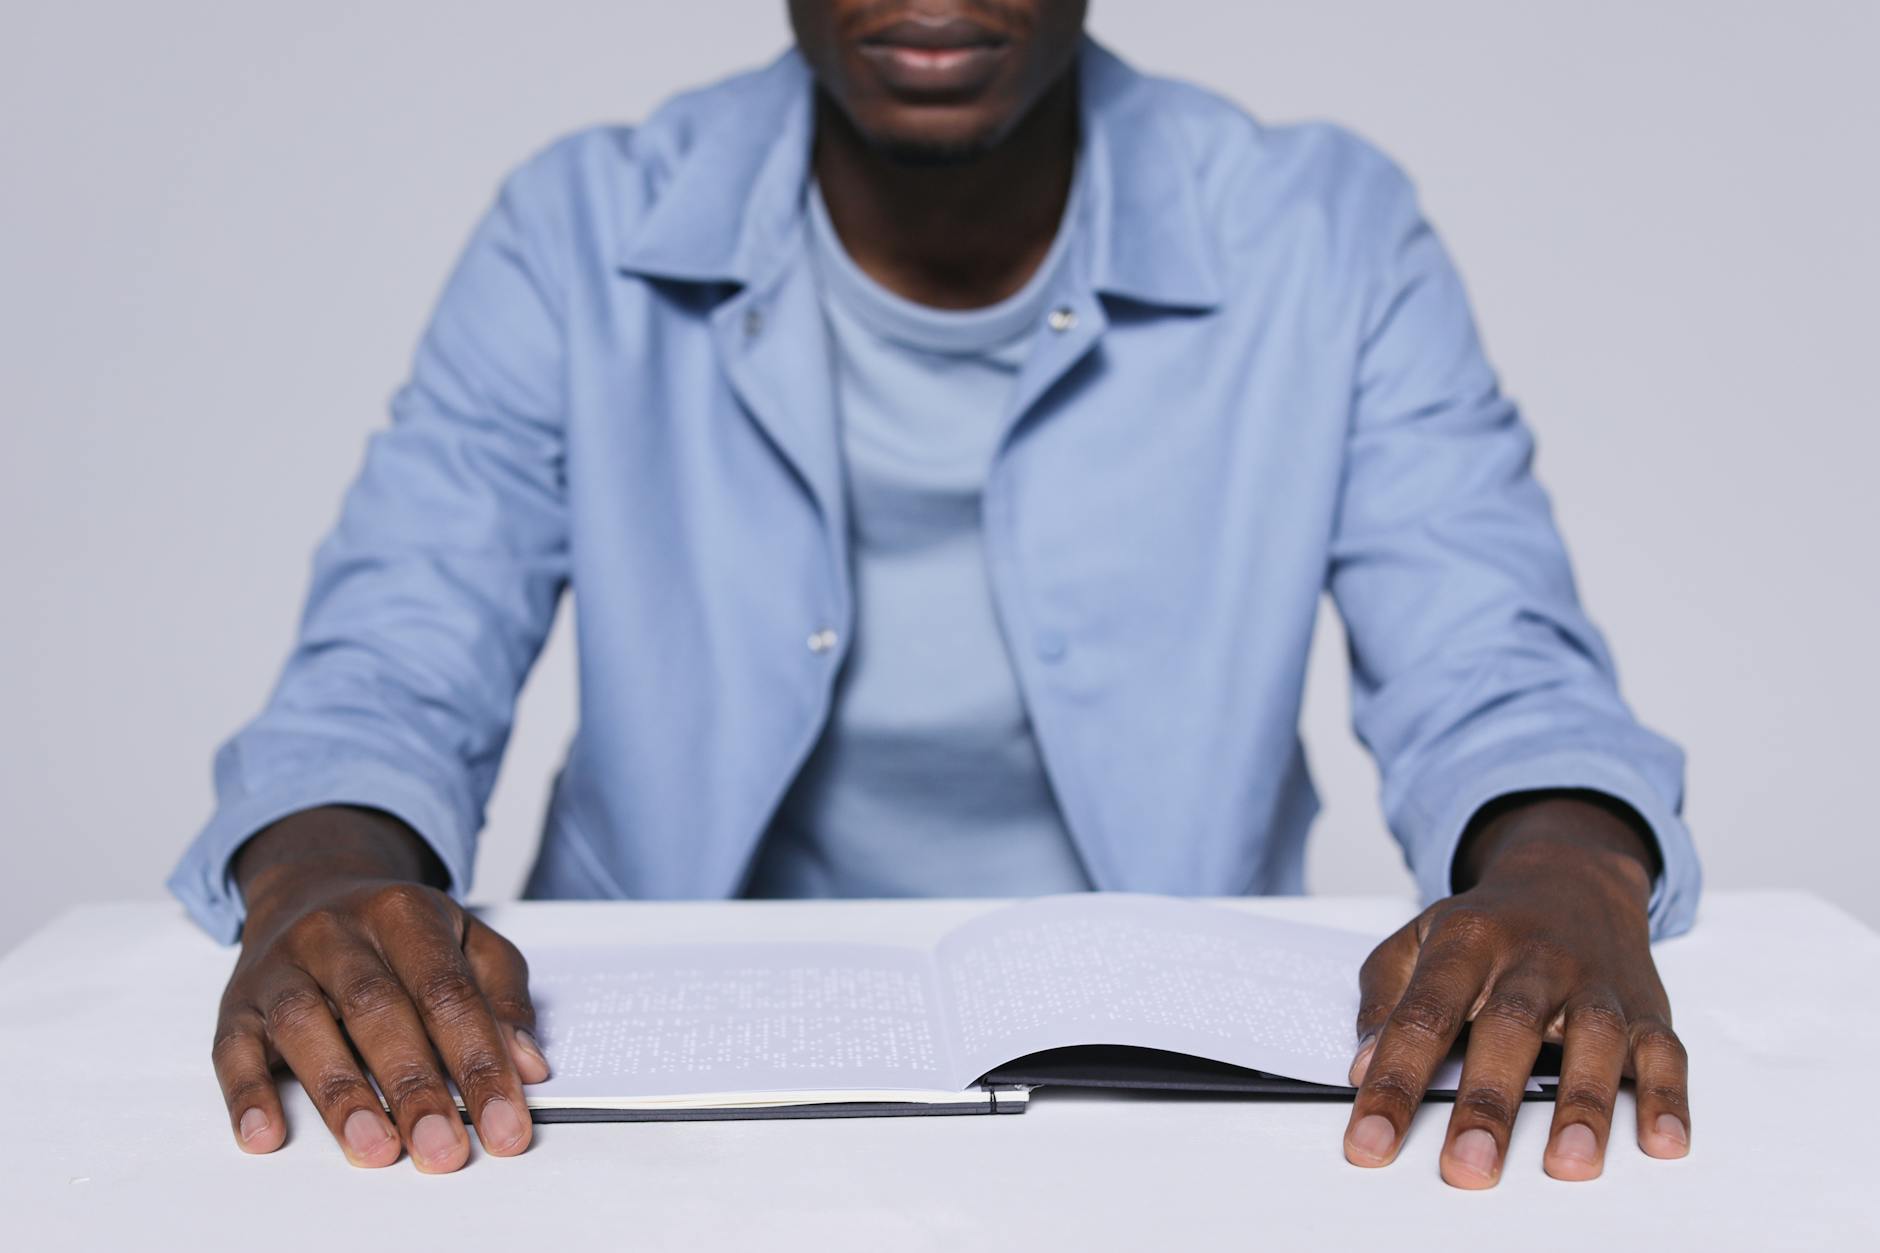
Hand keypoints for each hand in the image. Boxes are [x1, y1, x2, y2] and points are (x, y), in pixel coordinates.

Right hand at [210, 806, 548, 1171]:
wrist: (310, 882)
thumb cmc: (399, 928)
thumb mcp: (466, 938)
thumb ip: (502, 997)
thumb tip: (529, 1066)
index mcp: (404, 913)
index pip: (448, 993)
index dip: (480, 1062)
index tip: (505, 1125)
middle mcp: (337, 933)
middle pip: (378, 1010)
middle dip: (415, 1086)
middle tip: (443, 1148)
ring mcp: (281, 966)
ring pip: (306, 1026)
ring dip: (341, 1094)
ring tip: (375, 1149)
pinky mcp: (235, 1003)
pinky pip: (232, 1048)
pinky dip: (246, 1095)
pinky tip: (266, 1136)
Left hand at [1342, 792, 1689, 1186]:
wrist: (1570, 874)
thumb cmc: (1486, 926)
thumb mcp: (1418, 940)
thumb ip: (1385, 999)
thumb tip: (1363, 1066)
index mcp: (1467, 942)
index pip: (1422, 1016)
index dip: (1394, 1081)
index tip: (1371, 1141)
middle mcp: (1535, 958)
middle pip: (1510, 1028)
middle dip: (1488, 1103)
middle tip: (1467, 1167)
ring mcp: (1595, 983)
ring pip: (1594, 1038)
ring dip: (1584, 1103)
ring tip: (1569, 1164)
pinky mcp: (1646, 1007)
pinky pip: (1663, 1051)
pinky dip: (1668, 1097)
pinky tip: (1663, 1142)